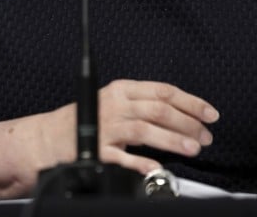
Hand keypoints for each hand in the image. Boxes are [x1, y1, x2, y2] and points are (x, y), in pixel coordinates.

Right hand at [44, 79, 218, 175]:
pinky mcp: (95, 149)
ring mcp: (104, 126)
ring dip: (172, 139)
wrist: (46, 138)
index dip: (191, 102)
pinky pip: (122, 157)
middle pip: (158, 109)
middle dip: (187, 122)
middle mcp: (114, 104)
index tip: (210, 113)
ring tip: (192, 148)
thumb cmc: (85, 120)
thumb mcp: (114, 102)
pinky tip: (156, 168)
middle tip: (205, 136)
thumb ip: (144, 105)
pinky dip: (141, 162)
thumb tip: (183, 116)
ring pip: (144, 129)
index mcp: (122, 89)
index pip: (163, 91)